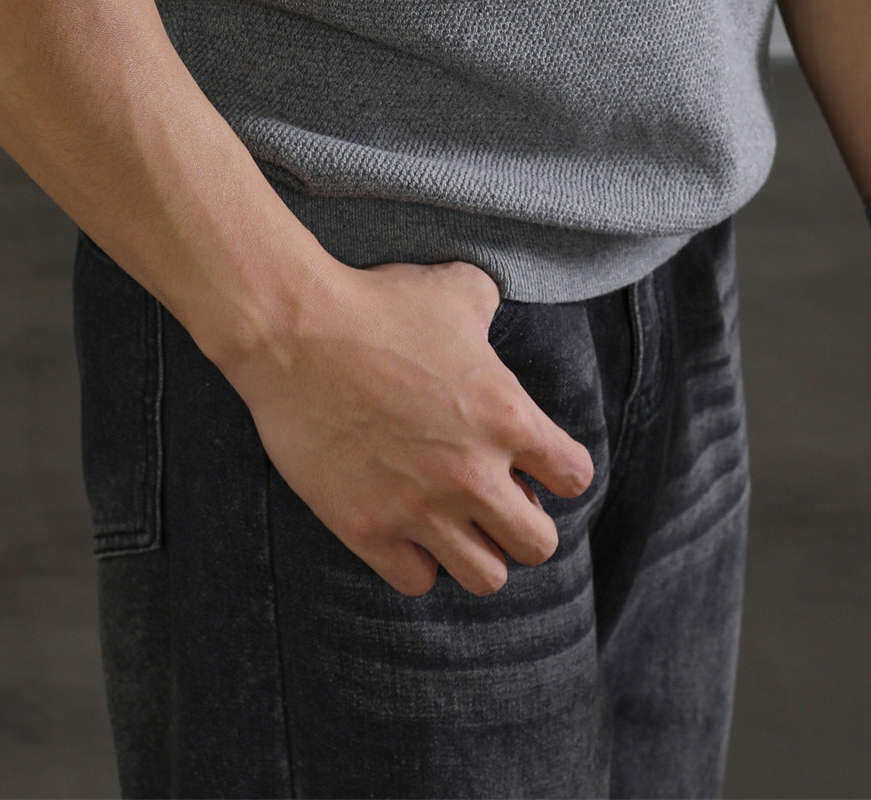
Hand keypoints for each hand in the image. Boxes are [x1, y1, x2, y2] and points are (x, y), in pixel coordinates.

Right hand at [219, 257, 595, 597]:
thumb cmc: (377, 303)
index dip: (559, 469)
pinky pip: (417, 581)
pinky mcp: (368, 529)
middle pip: (538, 546)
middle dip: (524, 523)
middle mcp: (472, 473)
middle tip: (494, 497)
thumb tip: (493, 315)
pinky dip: (416, 559)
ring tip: (454, 520)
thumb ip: (491, 307)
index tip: (533, 461)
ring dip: (476, 550)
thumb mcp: (456, 288)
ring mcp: (420, 508)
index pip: (576, 477)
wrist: (295, 332)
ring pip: (485, 578)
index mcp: (506, 416)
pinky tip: (404, 523)